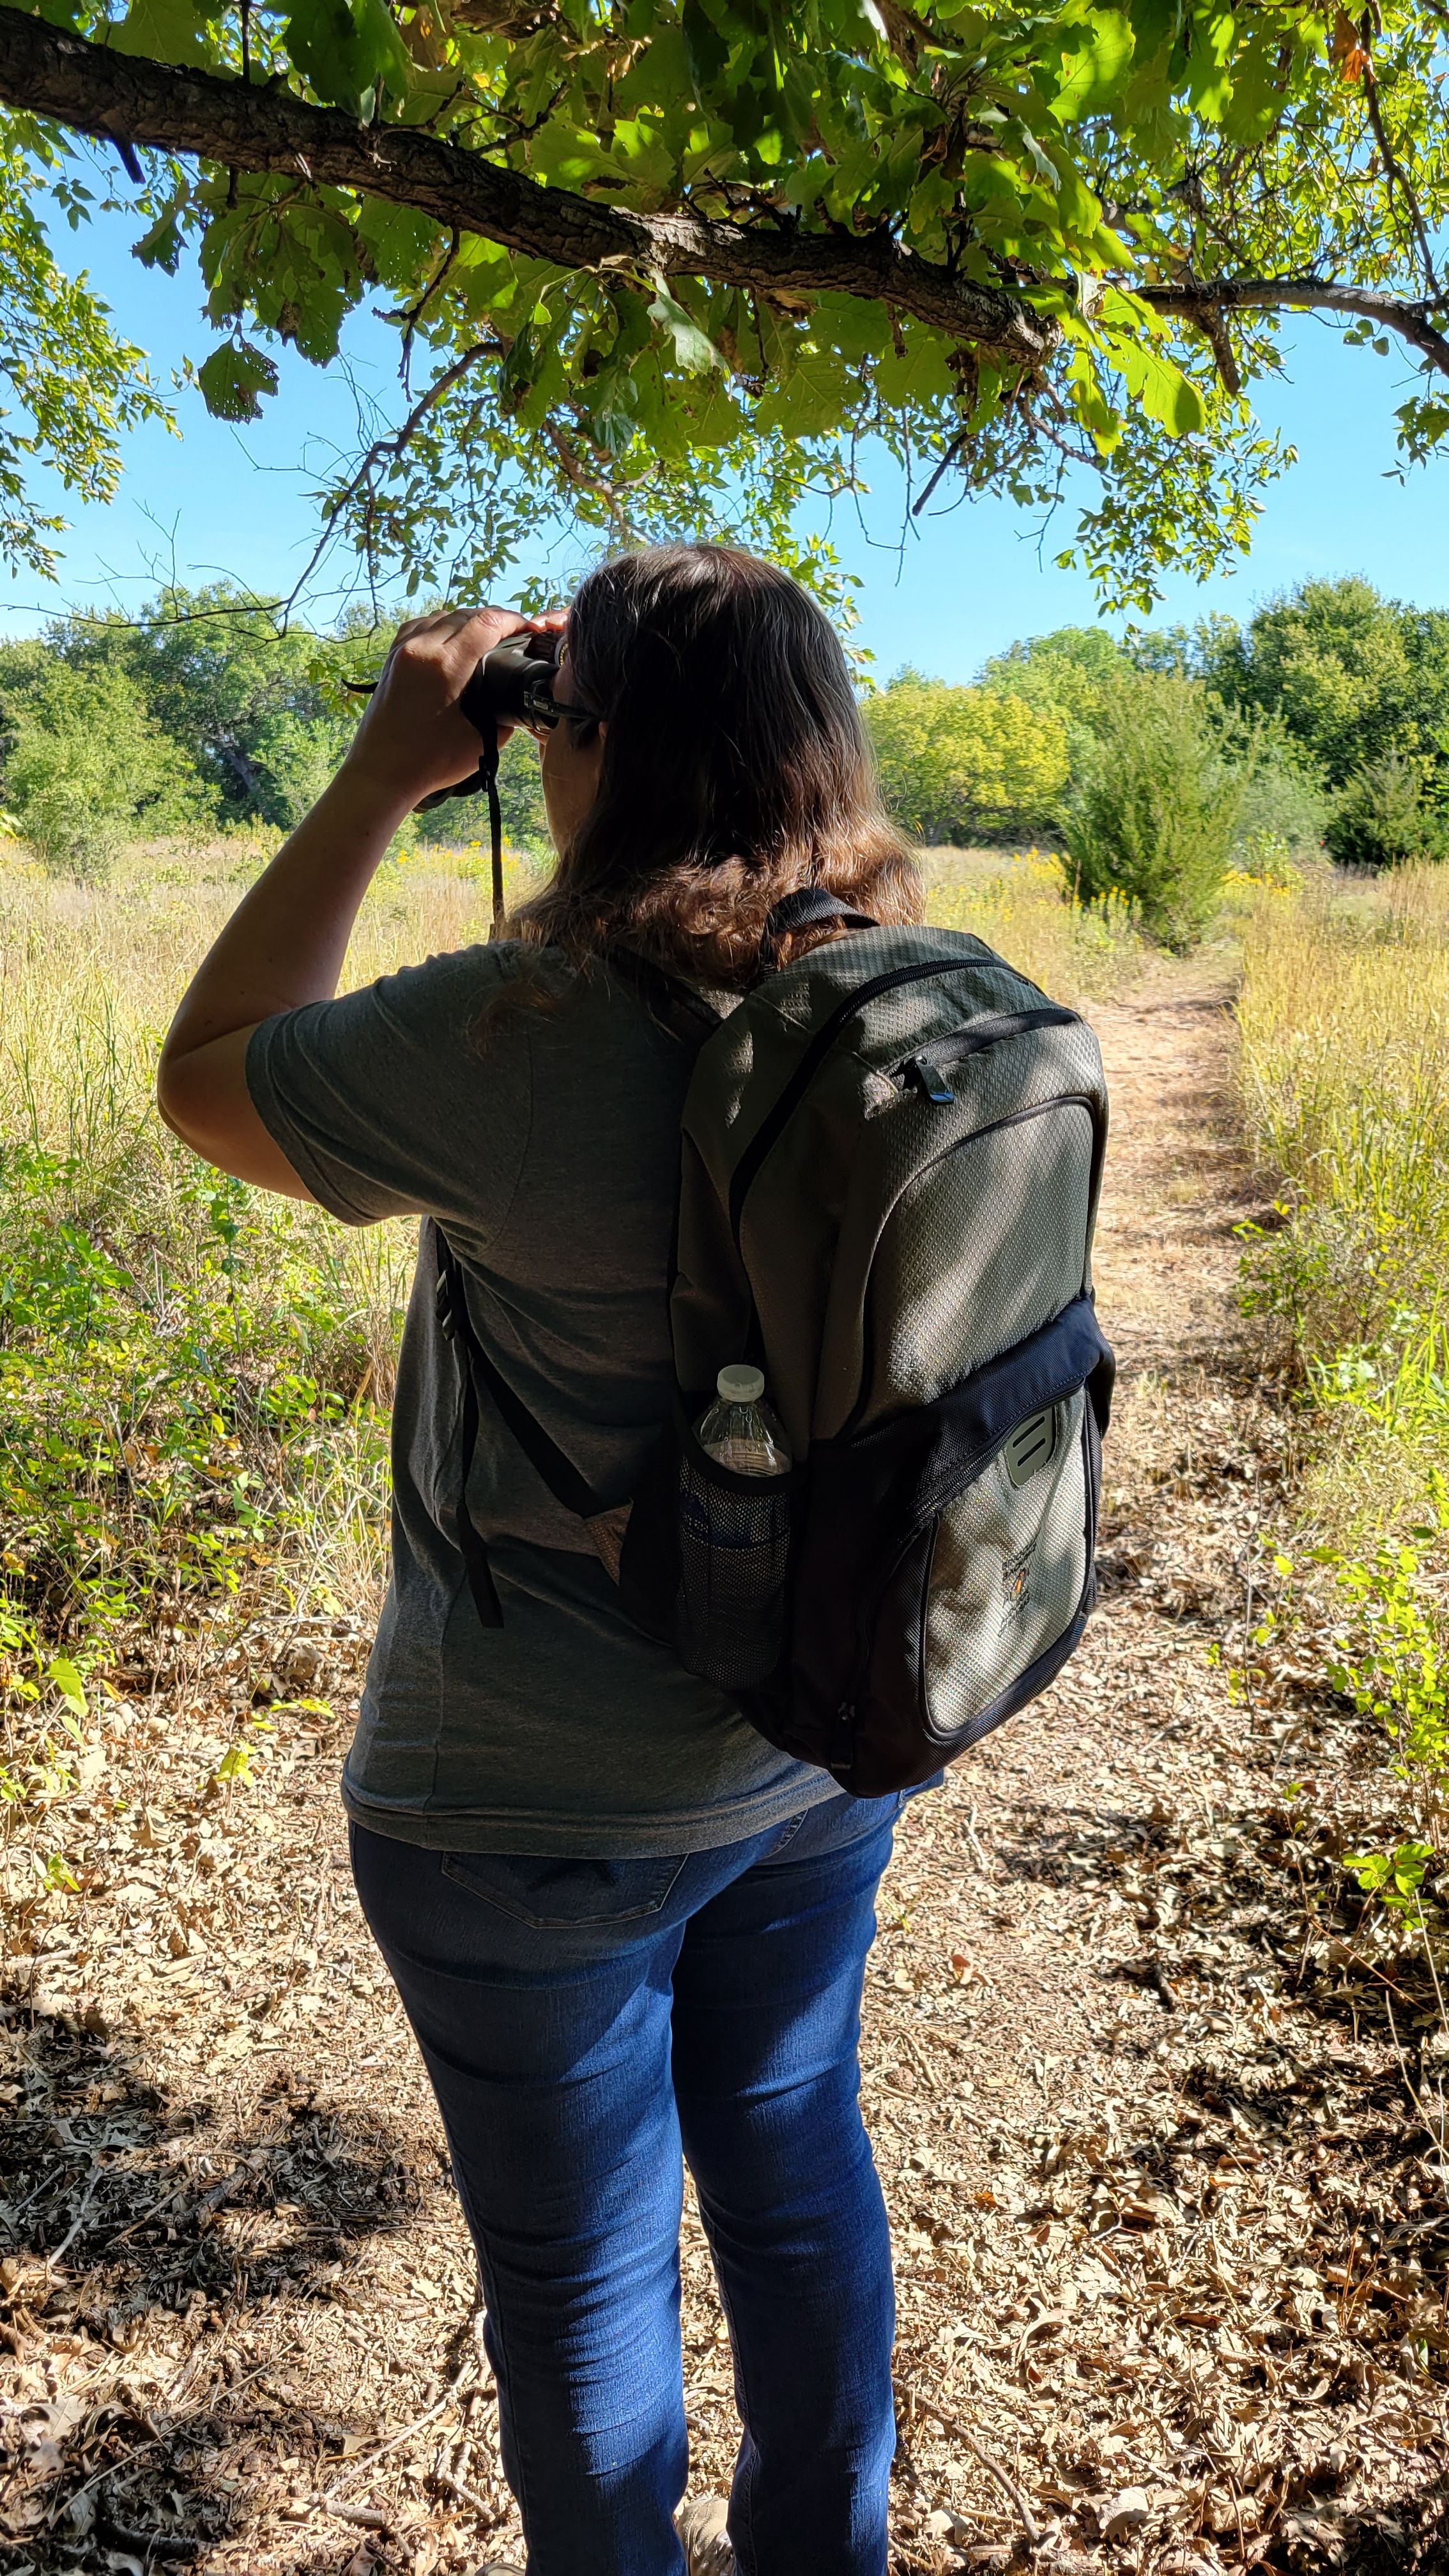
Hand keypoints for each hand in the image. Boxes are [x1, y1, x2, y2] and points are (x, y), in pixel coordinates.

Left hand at [343, 605, 567, 811]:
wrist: (381, 772)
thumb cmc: (430, 763)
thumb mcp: (481, 741)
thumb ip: (504, 714)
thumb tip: (515, 698)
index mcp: (446, 665)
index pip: (487, 623)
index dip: (514, 621)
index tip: (530, 630)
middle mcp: (422, 648)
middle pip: (466, 614)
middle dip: (495, 620)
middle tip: (513, 636)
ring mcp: (403, 649)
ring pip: (443, 616)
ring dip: (467, 622)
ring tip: (485, 639)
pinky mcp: (392, 657)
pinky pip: (421, 625)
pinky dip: (442, 627)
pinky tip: (452, 642)